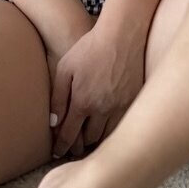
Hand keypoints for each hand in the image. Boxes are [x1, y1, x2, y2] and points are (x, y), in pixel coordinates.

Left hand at [49, 25, 144, 159]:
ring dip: (98, 141)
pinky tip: (109, 128)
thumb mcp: (65, 67)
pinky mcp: (135, 101)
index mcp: (82, 101)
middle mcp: (102, 108)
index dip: (62, 146)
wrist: (122, 34)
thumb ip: (58, 97)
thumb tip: (53, 122)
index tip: (58, 153)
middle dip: (80, 146)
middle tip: (74, 148)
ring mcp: (121, 106)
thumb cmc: (90, 47)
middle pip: (89, 139)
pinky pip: (123, 125)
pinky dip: (114, 130)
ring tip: (90, 141)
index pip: (69, 134)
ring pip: (108, 136)